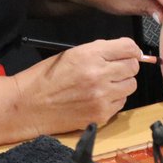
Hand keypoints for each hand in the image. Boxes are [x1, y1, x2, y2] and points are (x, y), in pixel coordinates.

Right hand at [11, 38, 141, 136]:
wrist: (29, 105)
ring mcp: (102, 97)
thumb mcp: (71, 54)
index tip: (129, 53)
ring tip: (105, 84)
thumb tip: (122, 51)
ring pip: (131, 86)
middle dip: (126, 66)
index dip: (131, 50)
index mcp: (90, 55)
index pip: (129, 47)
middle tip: (114, 69)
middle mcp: (99, 75)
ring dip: (122, 83)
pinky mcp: (101, 115)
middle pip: (133, 67)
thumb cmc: (46, 78)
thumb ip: (98, 51)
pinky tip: (98, 97)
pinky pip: (121, 103)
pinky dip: (114, 99)